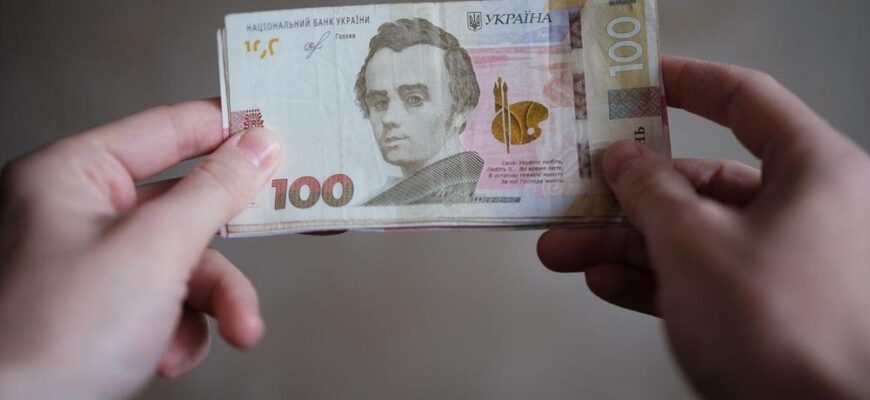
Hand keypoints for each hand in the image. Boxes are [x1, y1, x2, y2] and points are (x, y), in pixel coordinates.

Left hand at [0, 100, 281, 398]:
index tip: (281, 134)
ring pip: (183, 264)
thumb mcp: (154, 249)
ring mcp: (89, 266)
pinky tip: (169, 356)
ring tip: (237, 330)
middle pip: (185, 206)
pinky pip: (166, 303)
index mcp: (72, 175)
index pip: (168, 129)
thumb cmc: (50, 338)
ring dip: (214, 302)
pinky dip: (181, 331)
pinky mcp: (101, 312)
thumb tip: (258, 146)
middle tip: (282, 227)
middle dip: (229, 247)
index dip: (228, 130)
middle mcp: (78, 214)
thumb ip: (215, 190)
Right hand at [538, 56, 869, 398]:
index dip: (687, 84)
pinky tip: (607, 280)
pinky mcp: (766, 312)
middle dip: (627, 193)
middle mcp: (808, 213)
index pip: (745, 102)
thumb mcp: (695, 243)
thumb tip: (624, 160)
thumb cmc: (787, 328)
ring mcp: (786, 266)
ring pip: (693, 236)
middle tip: (578, 189)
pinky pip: (699, 280)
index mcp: (815, 172)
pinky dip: (652, 278)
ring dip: (624, 242)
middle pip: (703, 181)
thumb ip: (650, 192)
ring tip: (566, 247)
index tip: (640, 82)